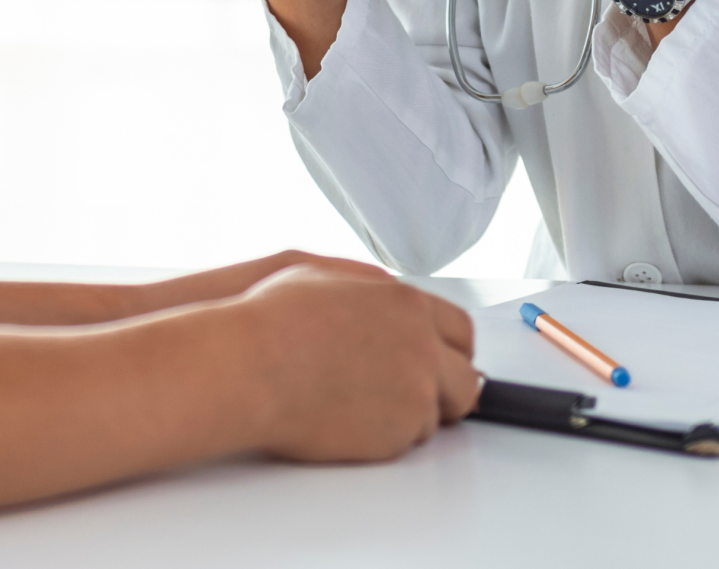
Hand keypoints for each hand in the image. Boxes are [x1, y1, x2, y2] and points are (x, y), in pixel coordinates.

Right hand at [239, 264, 480, 462]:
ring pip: (436, 415)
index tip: (441, 360)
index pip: (462, 331)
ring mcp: (414, 393)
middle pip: (467, 381)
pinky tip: (349, 418)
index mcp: (407, 304)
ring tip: (361, 402)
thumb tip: (388, 299)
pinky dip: (386, 435)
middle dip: (446, 389)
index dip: (451, 350)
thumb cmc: (274, 320)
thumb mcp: (328, 277)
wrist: (251, 366)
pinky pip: (406, 441)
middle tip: (415, 393)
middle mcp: (422, 347)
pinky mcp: (397, 434)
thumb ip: (373, 291)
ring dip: (410, 413)